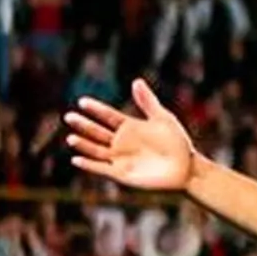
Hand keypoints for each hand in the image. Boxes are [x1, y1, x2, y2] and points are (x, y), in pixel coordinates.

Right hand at [65, 79, 194, 191]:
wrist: (187, 169)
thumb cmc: (178, 143)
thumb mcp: (163, 119)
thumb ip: (148, 102)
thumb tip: (136, 81)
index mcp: (129, 126)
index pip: (108, 116)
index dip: (96, 109)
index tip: (82, 102)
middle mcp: (121, 142)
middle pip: (97, 132)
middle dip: (84, 125)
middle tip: (69, 117)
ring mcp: (120, 158)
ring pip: (96, 150)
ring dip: (83, 145)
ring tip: (71, 138)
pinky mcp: (121, 174)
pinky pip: (101, 169)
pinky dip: (89, 165)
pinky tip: (76, 159)